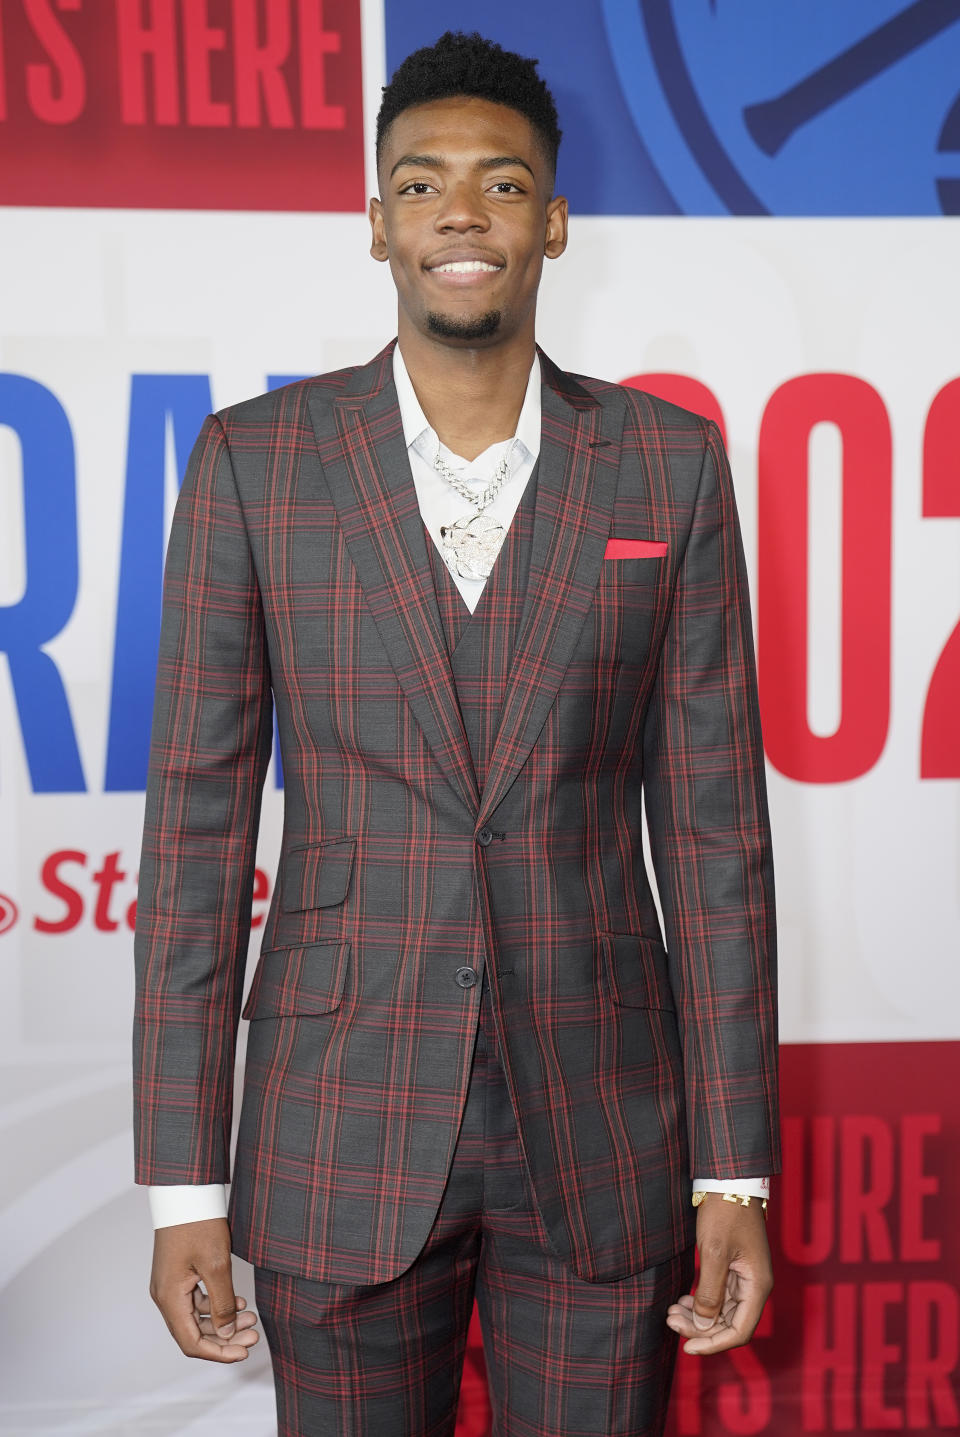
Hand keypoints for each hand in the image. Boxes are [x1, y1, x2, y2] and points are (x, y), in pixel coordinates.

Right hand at [149, 1217, 259, 1361]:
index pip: (190, 1343)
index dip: (218, 1352)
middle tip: (253, 1335)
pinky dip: (216, 1306)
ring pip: (196, 1318)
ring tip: (251, 1317)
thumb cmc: (197, 1223)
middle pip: (193, 1333)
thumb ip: (223, 1303)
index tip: (243, 1352)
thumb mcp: (217, 1265)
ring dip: (222, 1322)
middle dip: (225, 1338)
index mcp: (169, 1298)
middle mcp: (165, 1296)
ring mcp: (170, 1285)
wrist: (185, 1193)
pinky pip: (195, 1301)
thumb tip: (228, 1333)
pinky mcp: (178, 1275)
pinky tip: (238, 1301)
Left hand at [666, 1193, 772, 1354]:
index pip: (739, 1331)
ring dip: (698, 1316)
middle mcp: (754, 1286)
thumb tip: (704, 1326)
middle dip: (699, 1328)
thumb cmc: (725, 1213)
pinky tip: (682, 1300)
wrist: (729, 1180)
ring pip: (722, 1311)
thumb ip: (710, 1292)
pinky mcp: (733, 1269)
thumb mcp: (714, 1253)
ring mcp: (744, 1278)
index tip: (687, 1347)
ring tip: (671, 1312)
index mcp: (757, 1286)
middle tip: (670, 1321)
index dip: (713, 1343)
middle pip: (729, 1323)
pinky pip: (718, 1296)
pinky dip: (701, 1301)